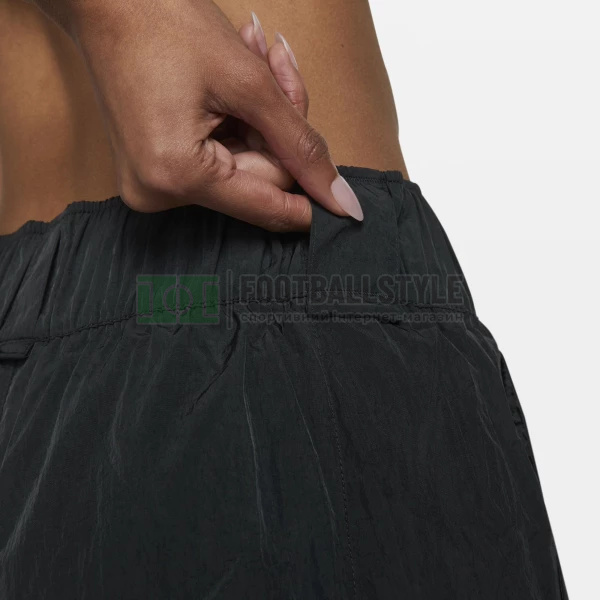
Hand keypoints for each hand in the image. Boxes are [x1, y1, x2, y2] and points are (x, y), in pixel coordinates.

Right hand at [36, 0, 362, 230]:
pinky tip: (237, 77)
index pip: (269, 206)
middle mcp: (161, 193)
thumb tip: (341, 201)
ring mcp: (156, 184)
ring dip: (262, 115)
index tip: (348, 200)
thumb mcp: (250, 83)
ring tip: (254, 56)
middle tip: (279, 68)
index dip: (311, 193)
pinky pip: (221, 159)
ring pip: (246, 166)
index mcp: (177, 176)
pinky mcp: (158, 170)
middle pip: (260, 180)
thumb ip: (301, 145)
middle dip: (281, 127)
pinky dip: (240, 119)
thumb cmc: (163, 20)